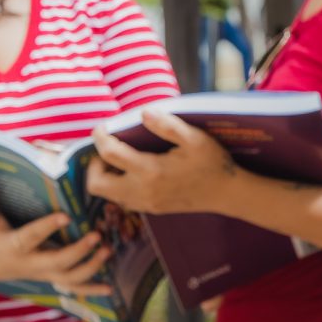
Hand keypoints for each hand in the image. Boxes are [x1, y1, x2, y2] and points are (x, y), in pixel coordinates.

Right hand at [0, 168, 108, 293]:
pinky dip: (92, 290)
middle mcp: (30, 263)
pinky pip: (72, 289)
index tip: (66, 215)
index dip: (48, 227)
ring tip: (108, 250)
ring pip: (68, 278)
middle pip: (57, 262)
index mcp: (13, 245)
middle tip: (97, 235)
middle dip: (78, 251)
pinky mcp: (50, 278)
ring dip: (91, 267)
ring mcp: (42, 273)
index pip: (31, 237)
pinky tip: (109, 288)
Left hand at [87, 110, 238, 214]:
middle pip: (96, 184)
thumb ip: (168, 125)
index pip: (110, 154)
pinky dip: (119, 185)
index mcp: (150, 170)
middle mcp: (142, 190)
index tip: (102, 127)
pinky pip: (123, 199)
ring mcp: (146, 203)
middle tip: (107, 148)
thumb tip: (144, 113)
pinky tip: (134, 171)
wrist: (227, 193)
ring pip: (107, 195)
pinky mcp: (151, 209)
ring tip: (120, 158)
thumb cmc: (212, 163)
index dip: (100, 137)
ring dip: (106, 176)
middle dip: (94, 165)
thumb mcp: (195, 138)